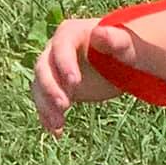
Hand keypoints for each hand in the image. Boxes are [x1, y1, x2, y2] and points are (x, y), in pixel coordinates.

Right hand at [32, 17, 135, 135]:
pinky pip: (44, 101)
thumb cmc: (126, 49)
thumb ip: (115, 39)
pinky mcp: (55, 87)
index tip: (75, 83)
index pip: (61, 45)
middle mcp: (56, 49)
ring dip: (46, 105)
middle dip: (51, 87)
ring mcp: (53, 69)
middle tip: (65, 106)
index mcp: (71, 32)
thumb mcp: (125, 45)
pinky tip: (57, 132)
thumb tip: (100, 31)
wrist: (121, 62)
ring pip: (40, 86)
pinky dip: (47, 116)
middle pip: (44, 67)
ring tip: (59, 124)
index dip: (64, 63)